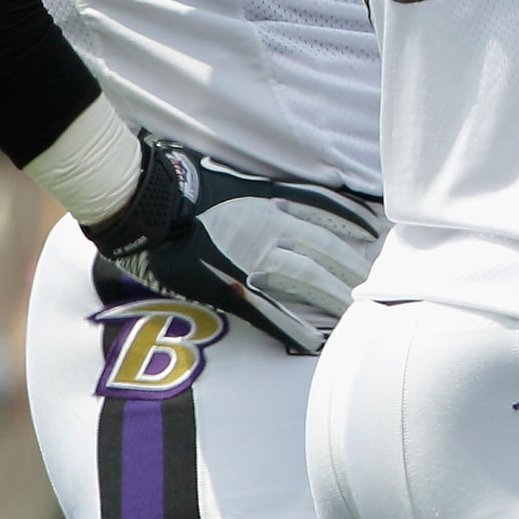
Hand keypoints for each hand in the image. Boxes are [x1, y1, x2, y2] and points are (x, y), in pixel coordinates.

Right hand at [87, 138, 383, 354]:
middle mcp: (268, 229)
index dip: (353, 219)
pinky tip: (313, 342)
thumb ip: (262, 187)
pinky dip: (292, 328)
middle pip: (324, 249)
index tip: (377, 228)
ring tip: (357, 311)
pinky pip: (268, 312)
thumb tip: (284, 189)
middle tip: (378, 280)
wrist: (141, 204)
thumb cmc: (177, 184)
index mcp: (268, 201)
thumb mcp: (231, 177)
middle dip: (351, 266)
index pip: (326, 208)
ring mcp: (249, 258)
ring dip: (333, 297)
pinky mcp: (227, 286)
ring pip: (305, 279)